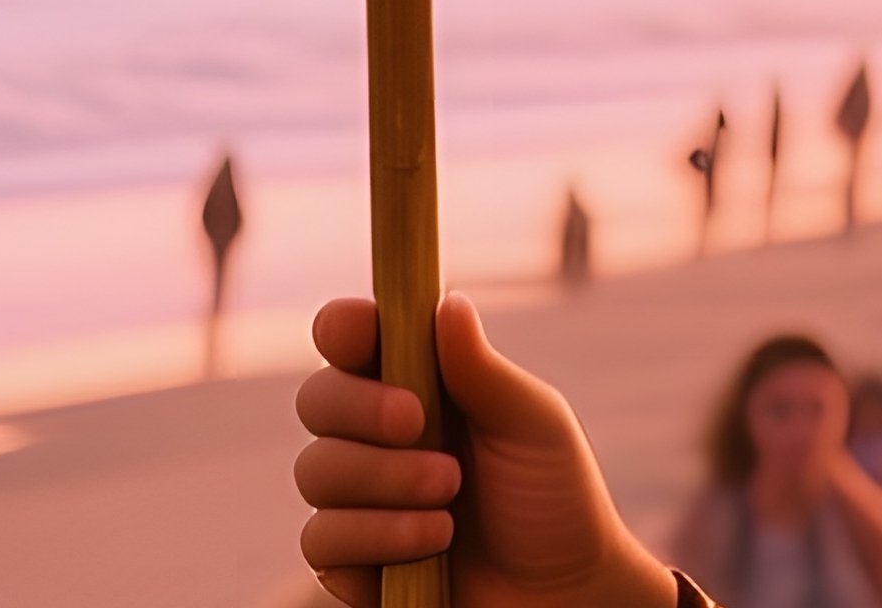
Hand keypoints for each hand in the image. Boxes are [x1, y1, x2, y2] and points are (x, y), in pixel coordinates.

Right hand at [294, 292, 678, 607]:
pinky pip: (320, 542)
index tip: (366, 336)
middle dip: (363, 410)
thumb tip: (446, 301)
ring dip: (384, 480)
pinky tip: (433, 543)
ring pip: (315, 471)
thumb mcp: (532, 423)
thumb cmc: (554, 494)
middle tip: (419, 424)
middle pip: (316, 399)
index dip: (341, 328)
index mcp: (409, 381)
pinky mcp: (352, 562)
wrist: (566, 593)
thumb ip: (482, 369)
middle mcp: (373, 433)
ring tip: (449, 497)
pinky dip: (376, 537)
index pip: (345, 337)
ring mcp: (358, 498)